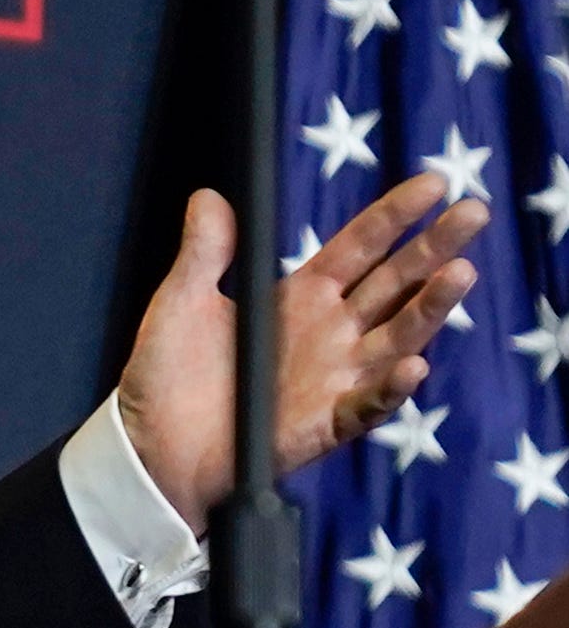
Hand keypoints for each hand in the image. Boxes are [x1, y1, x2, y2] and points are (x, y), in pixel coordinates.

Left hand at [117, 174, 482, 528]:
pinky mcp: (326, 423)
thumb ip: (204, 252)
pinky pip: (368, 404)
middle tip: (475, 211)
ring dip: (430, 308)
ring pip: (397, 337)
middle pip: (395, 283)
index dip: (395, 216)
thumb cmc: (167, 374)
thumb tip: (209, 194)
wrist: (151, 445)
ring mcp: (335, 377)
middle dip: (435, 249)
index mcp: (299, 297)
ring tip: (461, 274)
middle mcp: (329, 333)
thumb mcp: (182, 301)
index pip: (360, 247)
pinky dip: (390, 387)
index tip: (435, 182)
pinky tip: (412, 366)